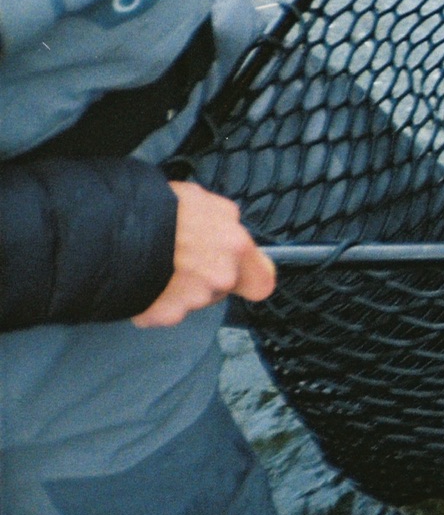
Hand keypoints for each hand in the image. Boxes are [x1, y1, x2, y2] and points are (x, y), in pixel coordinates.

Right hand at [136, 182, 274, 327]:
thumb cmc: (155, 208)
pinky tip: (140, 280)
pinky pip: (161, 313)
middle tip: (180, 262)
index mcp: (236, 246)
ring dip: (176, 290)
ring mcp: (193, 299)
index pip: (262, 281)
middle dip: (204, 280)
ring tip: (154, 266)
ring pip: (191, 301)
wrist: (111, 231)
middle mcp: (221, 277)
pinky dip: (150, 302)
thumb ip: (222, 221)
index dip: (250, 278)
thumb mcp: (200, 200)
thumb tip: (228, 229)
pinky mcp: (165, 315)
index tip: (240, 275)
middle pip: (220, 290)